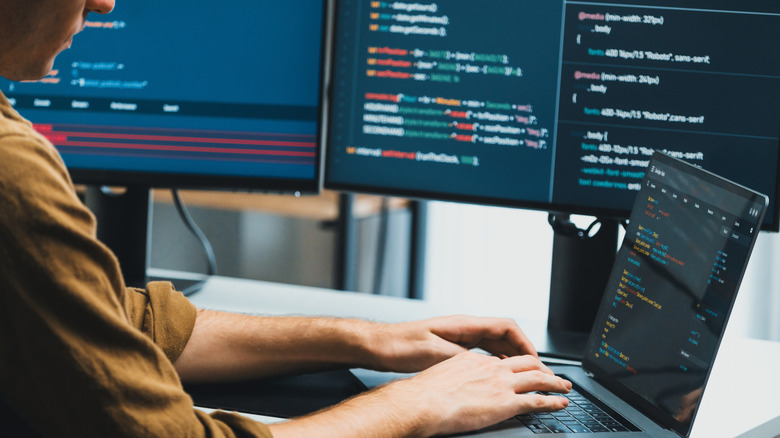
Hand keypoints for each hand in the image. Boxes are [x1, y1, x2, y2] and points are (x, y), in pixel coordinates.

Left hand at [366, 315, 538, 372]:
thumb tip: (487, 366)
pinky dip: (495, 363)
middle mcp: (464, 328)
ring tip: (523, 375)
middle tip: (537, 372)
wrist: (380, 346)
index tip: (536, 360)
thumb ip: (463, 358)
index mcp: (464, 324)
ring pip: (494, 345)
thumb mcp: (436, 354)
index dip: (525, 343)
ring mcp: (459, 337)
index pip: (506, 327)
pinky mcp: (451, 348)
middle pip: (504, 336)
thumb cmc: (401, 346)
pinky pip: (482, 353)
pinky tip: (496, 376)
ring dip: (510, 358)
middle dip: (522, 352)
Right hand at [378, 351, 570, 435]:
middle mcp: (491, 368)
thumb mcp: (440, 375)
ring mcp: (501, 384)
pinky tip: (561, 403)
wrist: (424, 402)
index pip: (502, 359)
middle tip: (552, 374)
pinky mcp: (507, 402)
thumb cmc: (425, 393)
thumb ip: (454, 377)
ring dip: (555, 383)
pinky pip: (538, 400)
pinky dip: (553, 401)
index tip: (521, 370)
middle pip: (526, 362)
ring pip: (538, 378)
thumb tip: (453, 386)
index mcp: (474, 360)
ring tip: (565, 387)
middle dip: (543, 368)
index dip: (516, 365)